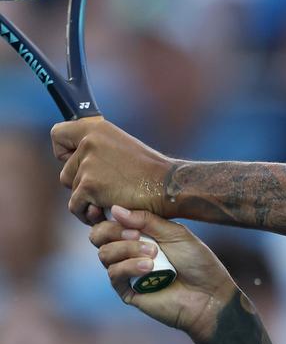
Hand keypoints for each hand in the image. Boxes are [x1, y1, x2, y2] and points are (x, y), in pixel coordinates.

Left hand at [51, 117, 173, 224]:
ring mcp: (88, 165)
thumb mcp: (122, 148)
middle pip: (65, 171)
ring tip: (109, 202)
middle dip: (81, 185)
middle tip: (106, 189)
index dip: (64, 152)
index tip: (76, 161)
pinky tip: (106, 213)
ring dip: (87, 201)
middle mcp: (89, 142)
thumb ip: (99, 150)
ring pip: (72, 191)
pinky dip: (89, 214)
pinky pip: (76, 206)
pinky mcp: (89, 186)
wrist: (168, 186)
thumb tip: (76, 162)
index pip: (58, 134)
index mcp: (97, 129)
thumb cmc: (150, 172)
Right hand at [90, 207, 238, 343]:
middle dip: (114, 231)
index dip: (111, 216)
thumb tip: (115, 208)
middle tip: (137, 235)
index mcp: (140, 234)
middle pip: (98, 236)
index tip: (123, 215)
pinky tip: (148, 267)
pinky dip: (128, 267)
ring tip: (153, 254)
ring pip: (105, 254)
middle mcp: (129, 251)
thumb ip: (146, 219)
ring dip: (127, 249)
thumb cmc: (197, 262)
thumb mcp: (174, 233)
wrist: (209, 294)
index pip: (110, 220)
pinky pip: (114, 275)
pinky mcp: (127, 291)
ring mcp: (127, 271)